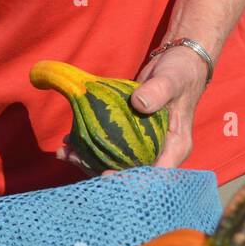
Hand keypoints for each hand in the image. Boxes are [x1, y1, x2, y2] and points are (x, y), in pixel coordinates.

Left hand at [53, 45, 207, 172]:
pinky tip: (69, 141)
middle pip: (131, 171)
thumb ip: (157, 91)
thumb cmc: (180, 74)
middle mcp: (161, 150)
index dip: (131, 180)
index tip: (106, 173)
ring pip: (117, 161)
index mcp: (176, 146)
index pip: (156, 173)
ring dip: (90, 159)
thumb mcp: (170, 80)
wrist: (178, 66)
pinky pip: (112, 147)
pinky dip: (90, 146)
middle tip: (73, 158)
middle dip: (101, 169)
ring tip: (64, 152)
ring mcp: (146, 144)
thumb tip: (139, 104)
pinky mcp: (132, 136)